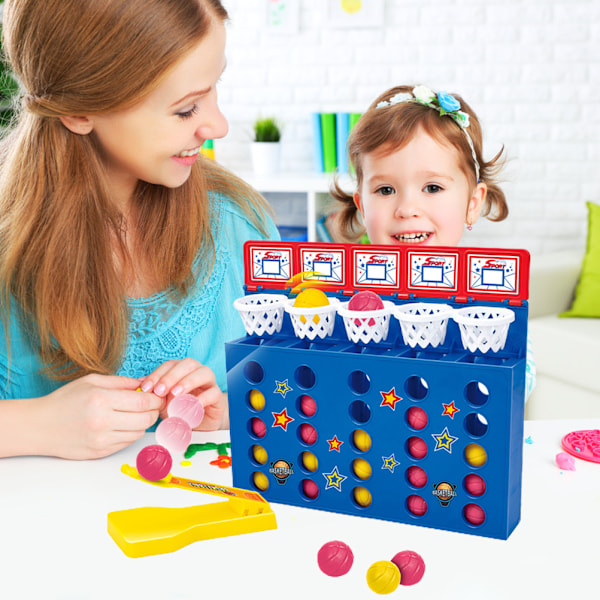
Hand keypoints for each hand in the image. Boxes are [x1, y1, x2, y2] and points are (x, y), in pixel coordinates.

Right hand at [37, 374, 161, 459]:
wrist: (39, 427)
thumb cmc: (65, 400)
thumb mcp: (92, 381)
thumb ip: (122, 382)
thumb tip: (147, 383)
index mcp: (101, 400)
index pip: (143, 401)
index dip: (155, 399)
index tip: (156, 396)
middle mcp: (102, 421)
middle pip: (145, 419)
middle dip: (153, 411)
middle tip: (150, 405)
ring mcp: (101, 440)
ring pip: (139, 433)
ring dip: (142, 423)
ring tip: (135, 414)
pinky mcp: (100, 453)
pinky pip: (127, 443)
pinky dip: (130, 433)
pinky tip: (123, 425)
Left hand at [138, 358, 225, 430]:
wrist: (201, 422)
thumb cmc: (181, 408)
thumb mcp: (164, 402)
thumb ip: (155, 393)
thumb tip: (139, 386)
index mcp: (182, 369)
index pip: (170, 365)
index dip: (157, 374)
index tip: (145, 389)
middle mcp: (197, 371)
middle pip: (187, 364)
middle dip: (172, 376)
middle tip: (159, 391)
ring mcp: (209, 382)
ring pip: (204, 372)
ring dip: (188, 382)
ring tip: (175, 394)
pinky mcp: (217, 396)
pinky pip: (213, 392)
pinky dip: (202, 398)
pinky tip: (191, 406)